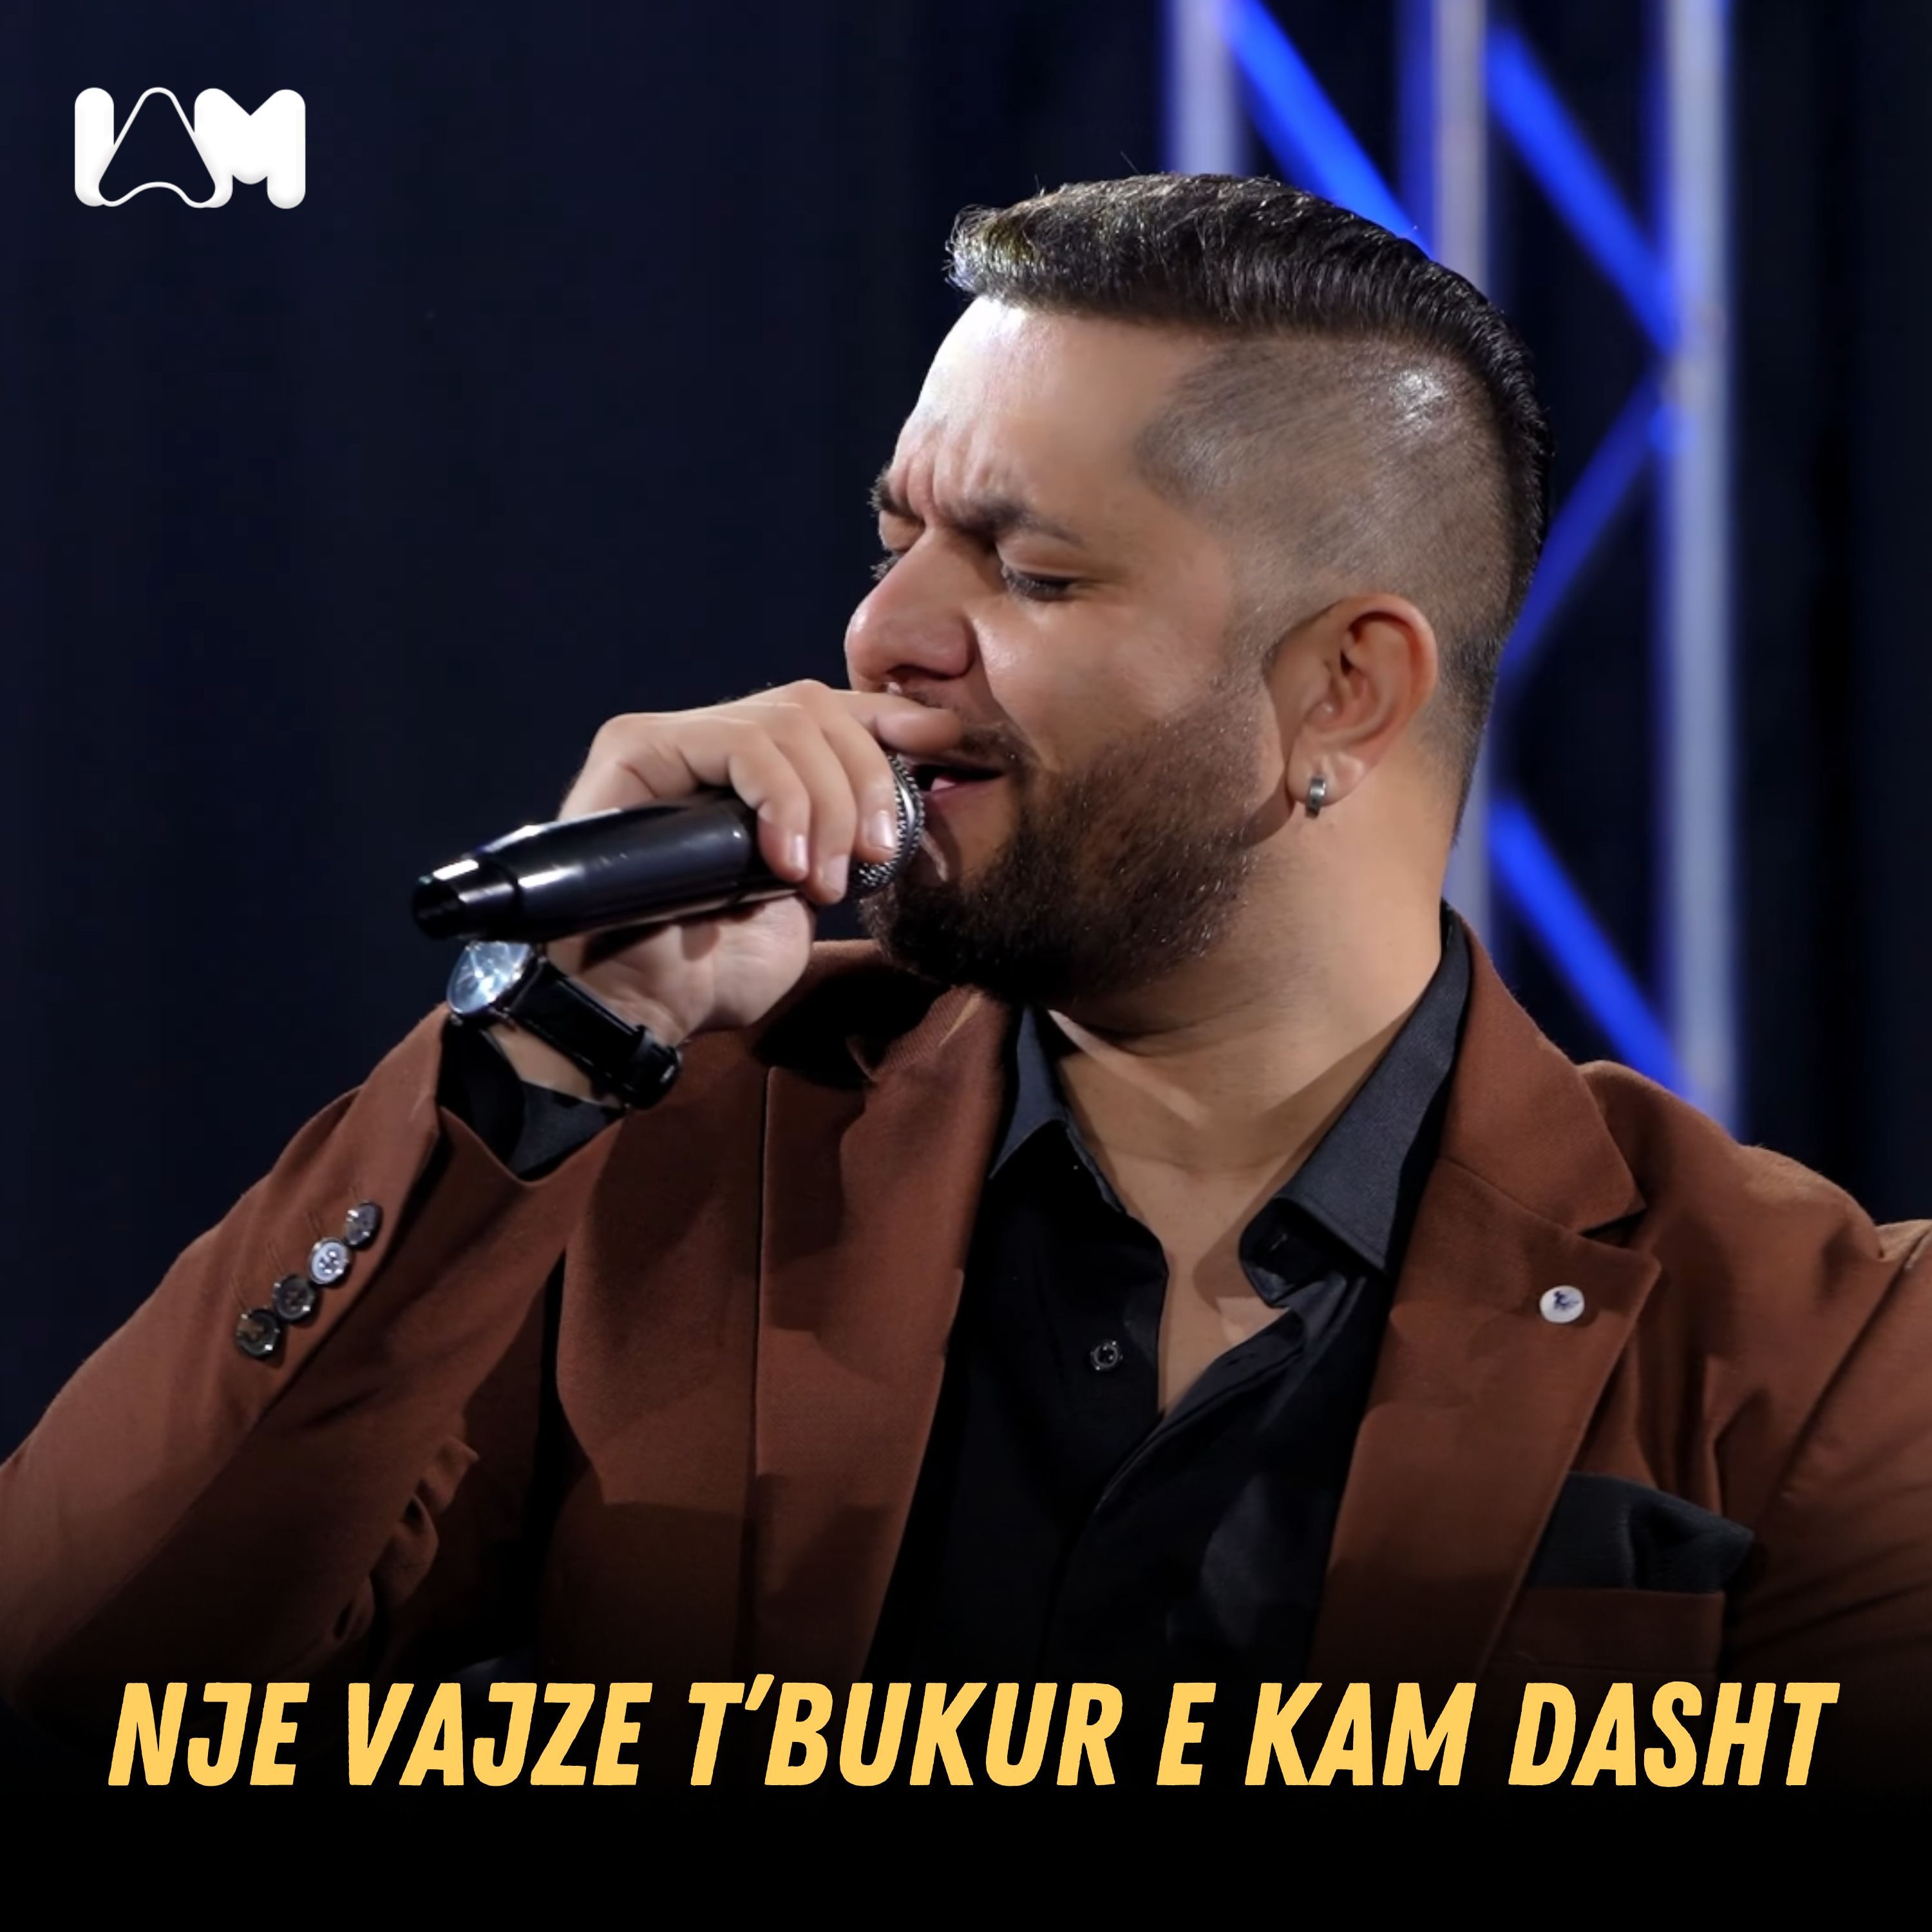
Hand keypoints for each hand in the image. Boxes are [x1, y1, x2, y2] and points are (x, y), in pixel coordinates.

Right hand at [494, 682, 961, 1094]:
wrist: (640, 1011)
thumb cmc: (715, 969)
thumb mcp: (807, 897)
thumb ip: (844, 840)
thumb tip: (912, 789)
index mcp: (751, 772)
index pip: (832, 708)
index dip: (891, 718)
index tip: (943, 746)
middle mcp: (708, 743)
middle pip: (818, 705)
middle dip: (867, 777)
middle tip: (876, 857)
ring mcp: (670, 741)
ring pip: (786, 719)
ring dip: (828, 801)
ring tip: (823, 880)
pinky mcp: (636, 750)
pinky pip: (740, 742)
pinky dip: (783, 799)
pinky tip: (786, 864)